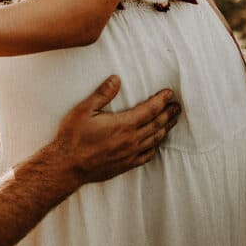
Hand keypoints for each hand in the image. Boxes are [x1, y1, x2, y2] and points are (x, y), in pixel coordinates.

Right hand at [51, 75, 180, 185]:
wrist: (68, 166)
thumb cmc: (73, 137)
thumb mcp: (84, 110)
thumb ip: (102, 94)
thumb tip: (116, 79)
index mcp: (123, 124)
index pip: (149, 110)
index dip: (161, 100)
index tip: (169, 93)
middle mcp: (131, 140)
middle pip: (156, 124)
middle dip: (168, 113)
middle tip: (177, 106)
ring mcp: (130, 154)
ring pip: (155, 139)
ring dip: (165, 128)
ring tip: (172, 121)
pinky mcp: (126, 165)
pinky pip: (147, 155)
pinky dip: (155, 146)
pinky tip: (156, 143)